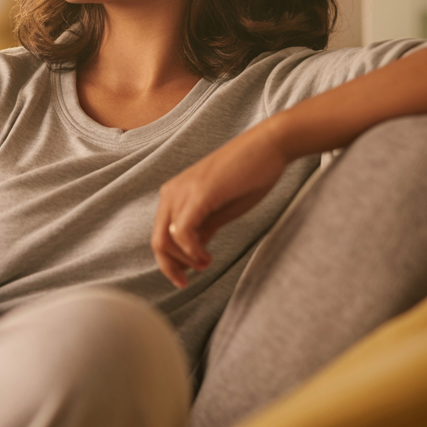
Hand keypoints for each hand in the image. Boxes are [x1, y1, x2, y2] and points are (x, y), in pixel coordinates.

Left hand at [152, 121, 289, 287]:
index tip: (186, 278)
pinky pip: (183, 231)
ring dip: (185, 261)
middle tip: (190, 280)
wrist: (269, 146)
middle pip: (157, 241)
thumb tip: (192, 254)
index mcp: (175, 195)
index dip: (169, 263)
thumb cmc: (249, 176)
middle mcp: (172, 192)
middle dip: (171, 267)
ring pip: (165, 240)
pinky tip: (207, 257)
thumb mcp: (220, 210)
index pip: (160, 236)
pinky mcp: (199, 194)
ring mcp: (183, 192)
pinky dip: (191, 251)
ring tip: (207, 263)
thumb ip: (203, 230)